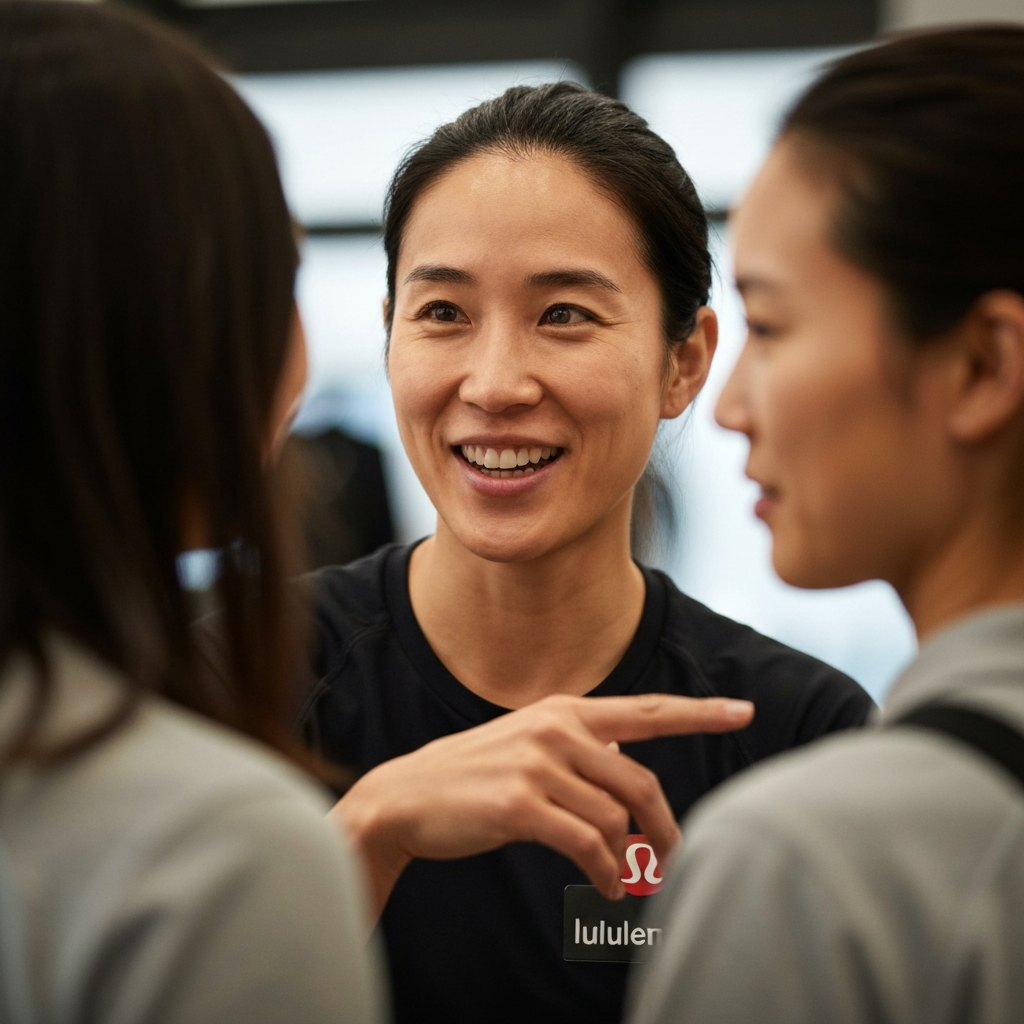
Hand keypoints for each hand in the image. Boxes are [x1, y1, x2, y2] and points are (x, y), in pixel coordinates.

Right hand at [328, 693, 752, 915]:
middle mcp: (556, 729)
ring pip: (616, 818)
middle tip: (671, 855)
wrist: (406, 797)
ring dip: (626, 858)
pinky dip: (605, 872)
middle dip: (664, 827)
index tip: (744, 710)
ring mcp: (538, 764)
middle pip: (641, 782)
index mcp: (564, 711)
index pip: (646, 711)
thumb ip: (582, 749)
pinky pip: (588, 845)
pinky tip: (604, 885)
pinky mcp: (521, 804)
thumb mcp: (531, 745)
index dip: (700, 713)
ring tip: (618, 876)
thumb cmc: (475, 776)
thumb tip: (629, 764)